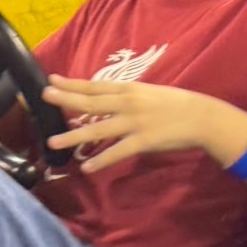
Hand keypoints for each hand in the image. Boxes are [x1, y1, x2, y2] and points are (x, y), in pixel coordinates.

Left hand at [42, 74, 233, 173]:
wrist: (202, 117)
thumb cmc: (176, 105)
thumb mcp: (149, 93)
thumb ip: (127, 96)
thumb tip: (105, 99)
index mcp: (129, 89)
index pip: (95, 85)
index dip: (72, 83)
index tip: (52, 80)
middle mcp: (128, 103)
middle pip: (91, 102)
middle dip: (66, 99)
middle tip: (44, 97)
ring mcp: (134, 123)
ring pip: (98, 129)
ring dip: (74, 136)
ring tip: (53, 142)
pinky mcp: (143, 141)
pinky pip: (117, 152)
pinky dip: (101, 160)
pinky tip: (86, 167)